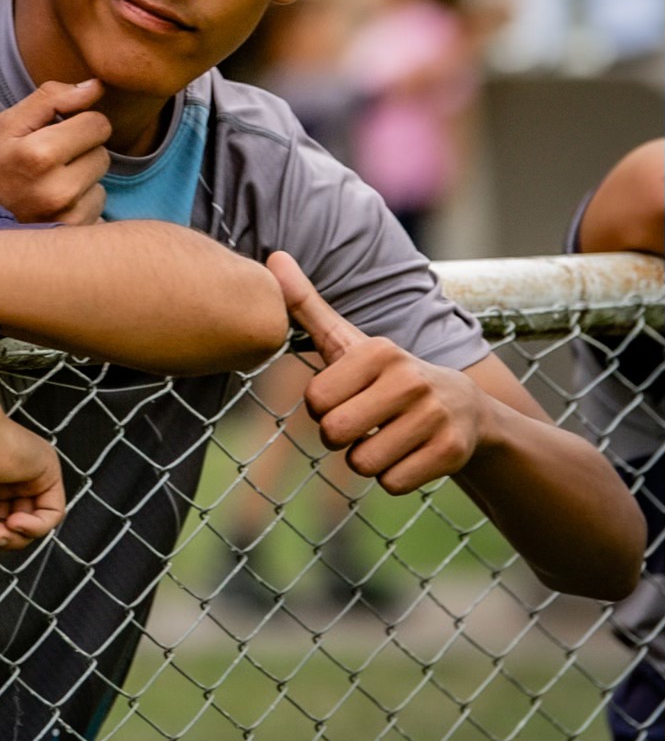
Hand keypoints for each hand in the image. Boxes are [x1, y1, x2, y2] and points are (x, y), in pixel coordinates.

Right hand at [0, 81, 109, 224]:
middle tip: (49, 162)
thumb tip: (96, 86)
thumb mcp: (6, 125)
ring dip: (82, 181)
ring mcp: (68, 216)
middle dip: (81, 152)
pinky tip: (54, 206)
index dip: (80, 123)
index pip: (98, 124)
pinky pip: (98, 209)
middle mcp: (59, 188)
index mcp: (41, 153)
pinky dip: (80, 205)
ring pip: (101, 183)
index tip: (59, 133)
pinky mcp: (74, 234)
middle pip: (103, 153)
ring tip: (49, 185)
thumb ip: (51, 99)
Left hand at [270, 251, 490, 494]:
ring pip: (362, 463)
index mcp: (378, 351)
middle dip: (339, 436)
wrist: (465, 410)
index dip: (322, 407)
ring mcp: (435, 416)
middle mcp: (410, 378)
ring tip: (388, 435)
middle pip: (334, 433)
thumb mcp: (348, 340)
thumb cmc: (386, 376)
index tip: (344, 396)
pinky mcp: (452, 452)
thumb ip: (306, 305)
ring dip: (366, 458)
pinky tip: (409, 454)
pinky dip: (393, 477)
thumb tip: (273, 256)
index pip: (315, 401)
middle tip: (363, 422)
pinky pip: (392, 484)